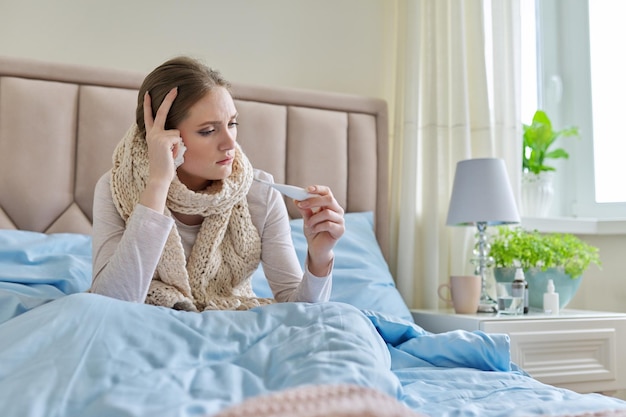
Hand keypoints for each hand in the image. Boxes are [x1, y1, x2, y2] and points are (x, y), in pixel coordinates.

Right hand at [139, 87, 183, 212]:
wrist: (159, 177)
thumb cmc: (165, 166)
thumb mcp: (166, 149)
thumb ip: (168, 139)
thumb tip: (177, 133)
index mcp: (152, 135)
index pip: (149, 116)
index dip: (148, 105)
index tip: (148, 93)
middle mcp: (152, 133)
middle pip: (161, 112)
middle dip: (169, 99)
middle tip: (176, 88)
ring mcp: (157, 135)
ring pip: (177, 132)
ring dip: (178, 144)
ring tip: (172, 154)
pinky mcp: (163, 139)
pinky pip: (178, 138)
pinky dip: (178, 148)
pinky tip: (172, 155)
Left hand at [295, 186, 344, 276]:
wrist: (316, 247)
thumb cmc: (313, 230)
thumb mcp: (306, 218)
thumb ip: (304, 209)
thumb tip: (296, 199)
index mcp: (330, 205)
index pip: (327, 192)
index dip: (318, 189)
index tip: (306, 190)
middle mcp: (337, 210)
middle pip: (329, 199)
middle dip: (313, 201)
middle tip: (301, 205)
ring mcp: (340, 220)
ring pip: (327, 213)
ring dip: (314, 218)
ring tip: (307, 224)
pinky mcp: (340, 230)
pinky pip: (329, 224)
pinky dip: (318, 226)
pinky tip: (314, 230)